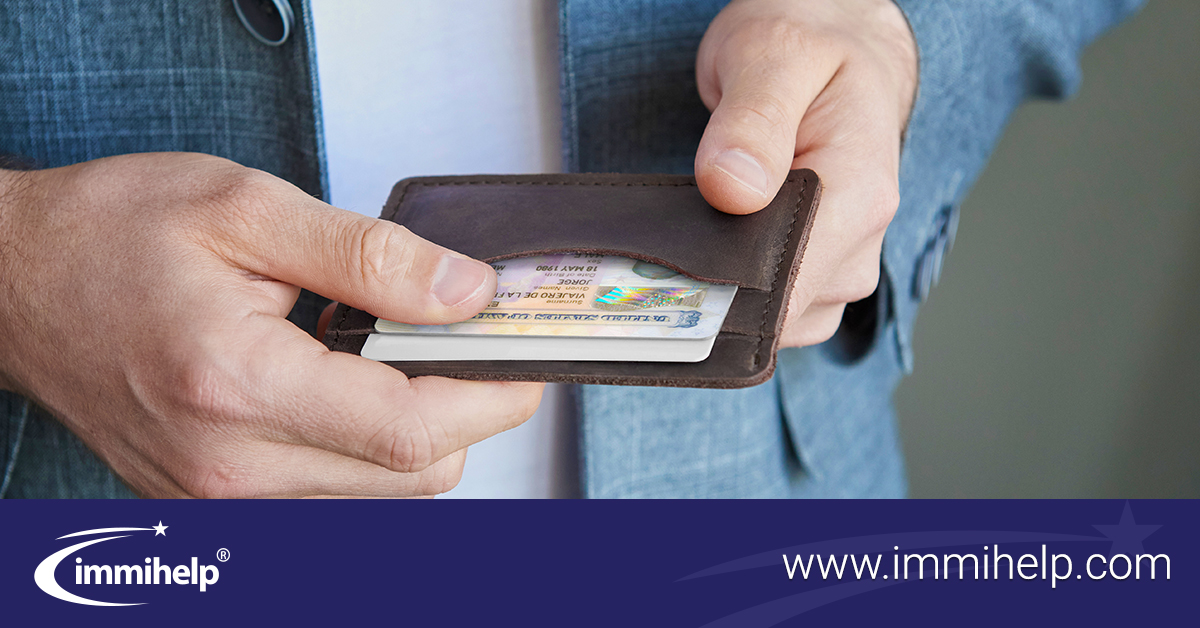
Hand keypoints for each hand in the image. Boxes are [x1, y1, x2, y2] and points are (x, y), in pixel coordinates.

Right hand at [0, 153, 542, 497]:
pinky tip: (351, 386)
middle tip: (476, 346)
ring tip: (404, 356)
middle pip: (411, 479)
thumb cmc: (110, 236)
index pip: (409, 431)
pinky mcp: (216, 499)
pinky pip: (332, 494)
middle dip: (469, 414)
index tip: (527, 360)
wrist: (16, 283)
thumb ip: (370, 258)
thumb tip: (465, 293)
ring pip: (380, 496)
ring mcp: (219, 494)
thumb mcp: (247, 211)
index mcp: (236, 384)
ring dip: (419, 432)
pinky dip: (368, 448)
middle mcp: (228, 463)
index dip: (492, 397)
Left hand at [694, 0, 917, 346]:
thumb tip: (731, 188)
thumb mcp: (772, 55)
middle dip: (716, 298)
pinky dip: (735, 293)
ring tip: (678, 250)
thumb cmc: (808, 47)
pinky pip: (775, 309)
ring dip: (723, 298)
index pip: (793, 284)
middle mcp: (861, 241)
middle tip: (653, 266)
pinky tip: (701, 260)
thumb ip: (753, 121)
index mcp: (859, 192)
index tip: (667, 288)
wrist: (837, 48)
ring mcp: (843, 263)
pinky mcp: (819, 271)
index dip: (728, 297)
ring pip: (775, 322)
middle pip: (779, 313)